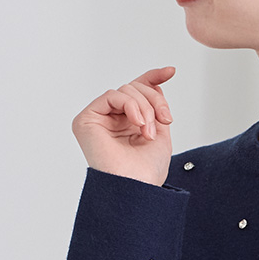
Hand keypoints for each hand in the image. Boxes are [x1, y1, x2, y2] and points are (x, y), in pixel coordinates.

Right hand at [71, 66, 176, 186]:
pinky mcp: (87, 120)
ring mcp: (99, 119)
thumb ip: (156, 109)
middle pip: (135, 89)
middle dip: (155, 101)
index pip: (137, 94)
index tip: (171, 71)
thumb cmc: (147, 172)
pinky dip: (130, 105)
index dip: (153, 78)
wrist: (136, 188)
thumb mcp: (160, 134)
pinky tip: (137, 123)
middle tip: (164, 120)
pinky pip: (112, 96)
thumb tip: (155, 85)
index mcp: (128, 125)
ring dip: (144, 108)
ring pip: (126, 91)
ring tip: (148, 132)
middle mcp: (112, 120)